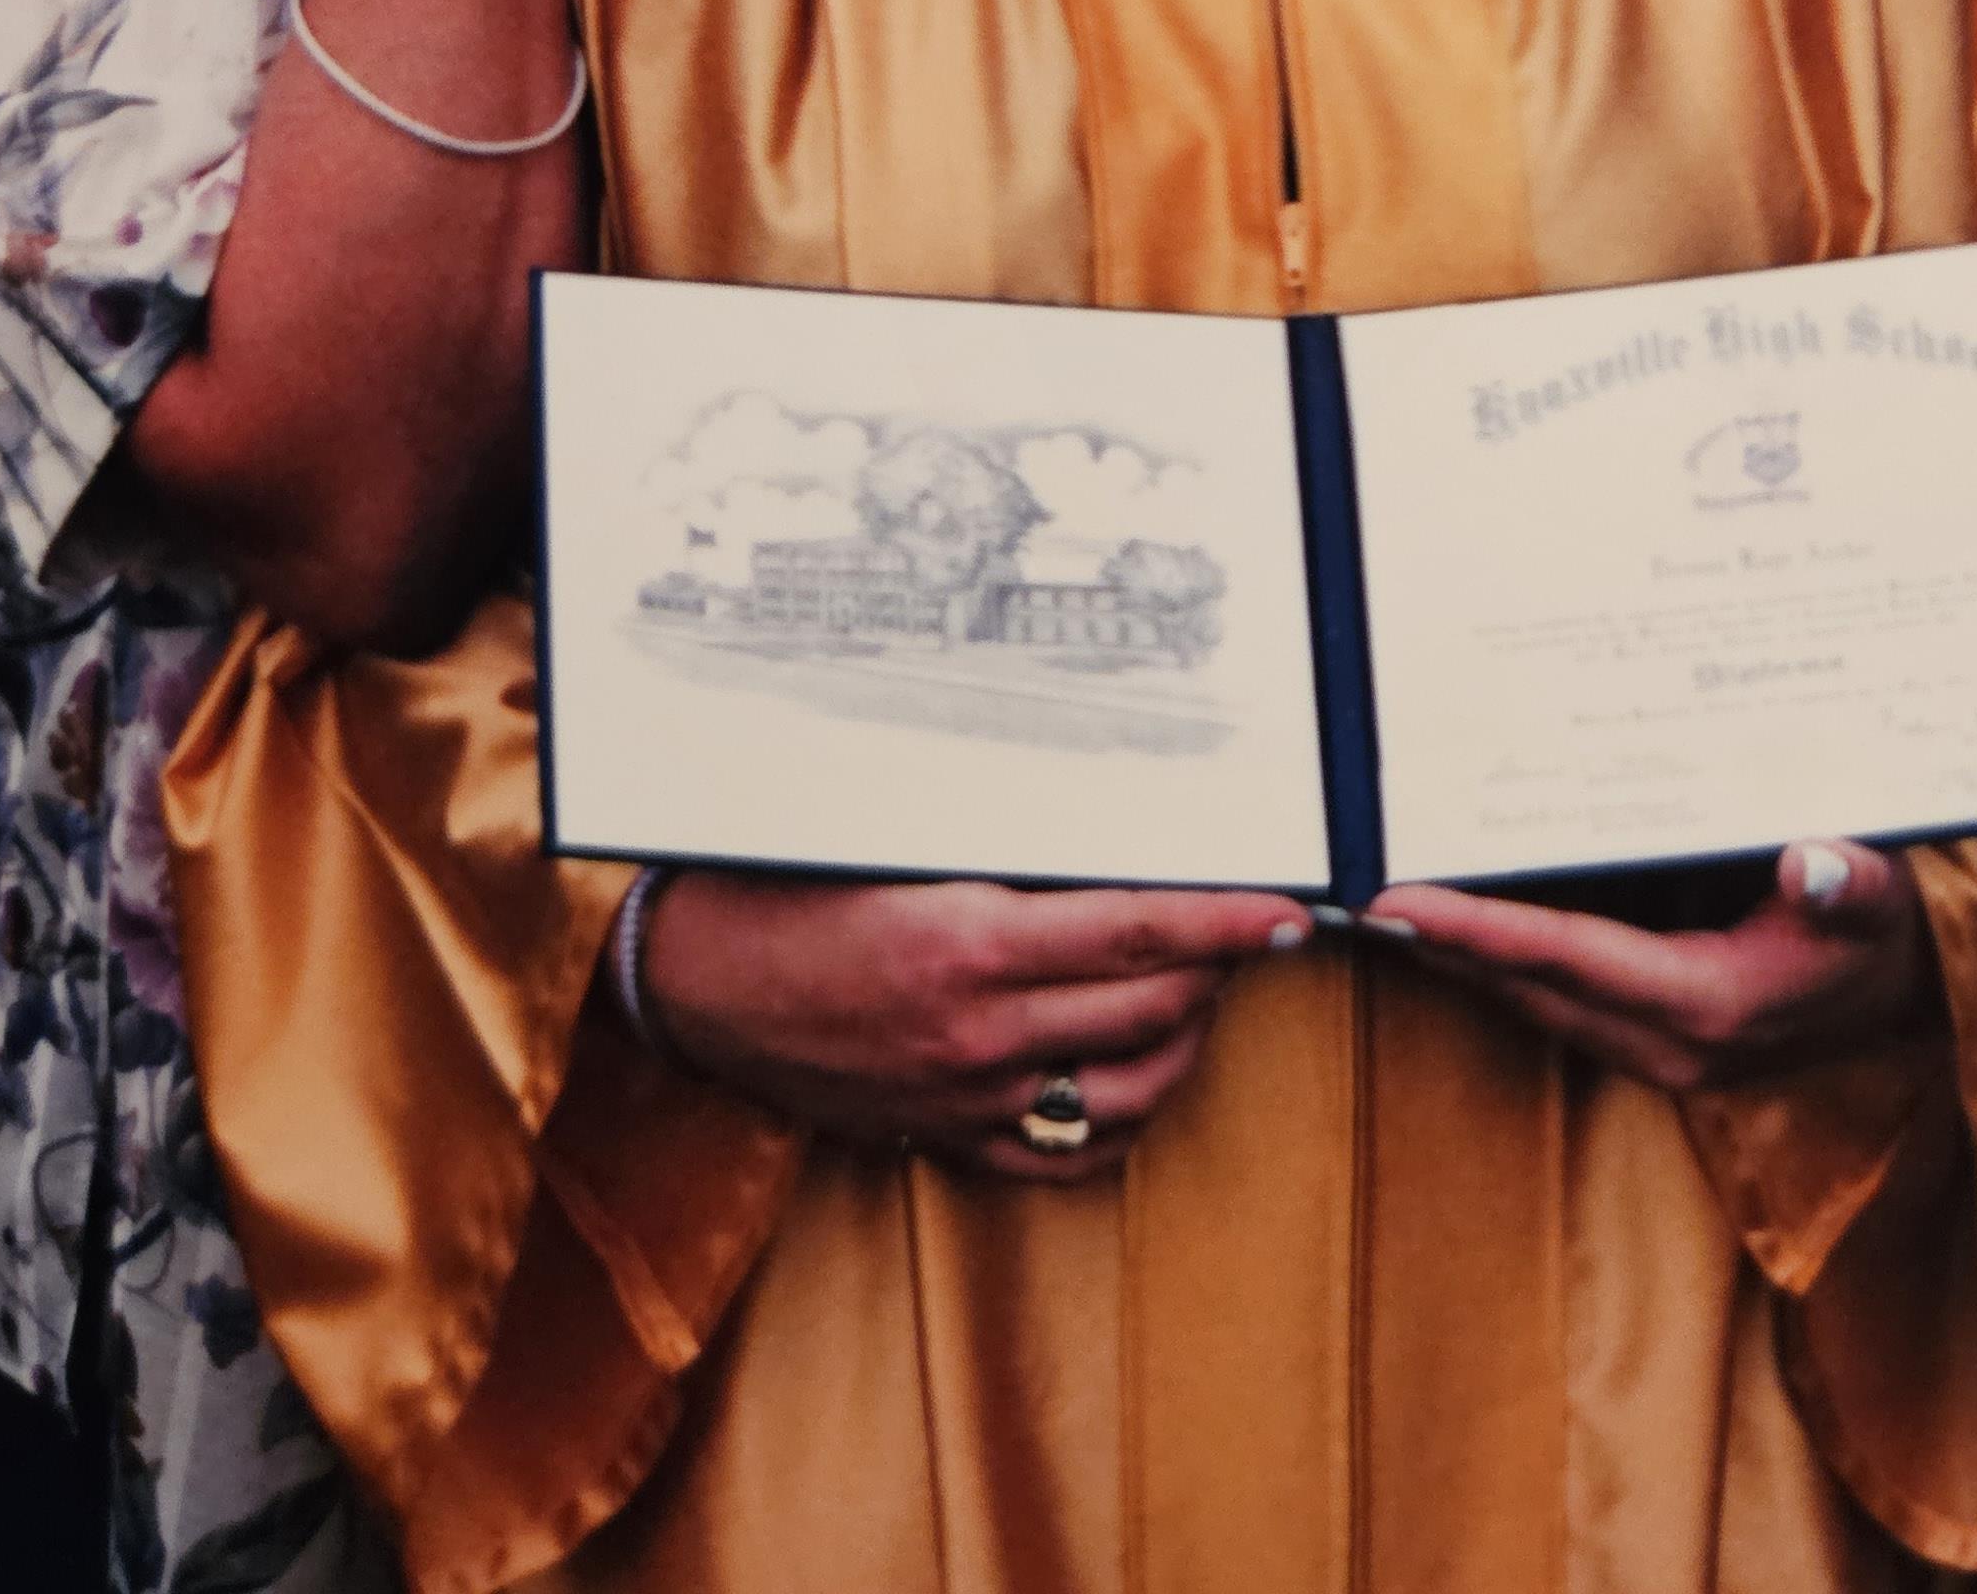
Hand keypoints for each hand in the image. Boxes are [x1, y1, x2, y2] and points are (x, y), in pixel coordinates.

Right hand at [635, 869, 1315, 1179]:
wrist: (688, 977)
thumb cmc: (784, 882)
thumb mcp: (891, 838)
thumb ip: (1002, 842)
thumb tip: (1113, 825)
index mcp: (967, 944)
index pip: (1139, 934)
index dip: (1226, 920)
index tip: (1287, 904)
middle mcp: (977, 1032)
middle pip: (1151, 1009)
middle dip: (1221, 965)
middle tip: (1251, 920)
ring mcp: (964, 1097)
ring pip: (1129, 1085)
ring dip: (1185, 1035)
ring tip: (1202, 984)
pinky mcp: (945, 1135)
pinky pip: (1070, 1151)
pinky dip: (1124, 1109)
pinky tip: (1138, 1061)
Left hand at [1359, 841, 1936, 1094]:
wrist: (1912, 993)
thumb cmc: (1884, 932)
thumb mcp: (1880, 901)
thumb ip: (1848, 887)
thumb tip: (1809, 862)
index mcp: (1710, 1007)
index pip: (1567, 959)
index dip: (1479, 931)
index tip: (1398, 905)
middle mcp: (1670, 1044)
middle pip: (1528, 987)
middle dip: (1440, 945)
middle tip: (1354, 895)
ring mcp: (1659, 1051)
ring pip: (1533, 999)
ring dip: (1459, 958)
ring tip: (1382, 906)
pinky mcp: (1655, 1037)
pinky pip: (1558, 997)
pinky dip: (1502, 962)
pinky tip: (1459, 924)